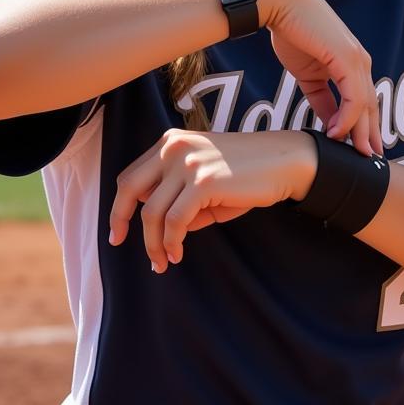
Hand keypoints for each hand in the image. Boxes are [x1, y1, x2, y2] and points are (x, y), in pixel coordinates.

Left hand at [108, 128, 315, 271]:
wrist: (284, 162)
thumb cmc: (247, 175)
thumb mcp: (205, 182)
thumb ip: (178, 198)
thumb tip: (158, 229)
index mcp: (171, 142)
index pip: (132, 174)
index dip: (120, 204)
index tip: (119, 230)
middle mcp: (173, 147)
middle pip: (130, 188)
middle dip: (120, 220)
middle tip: (120, 244)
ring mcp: (187, 162)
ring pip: (152, 212)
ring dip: (154, 244)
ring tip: (163, 262)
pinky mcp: (203, 181)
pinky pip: (174, 221)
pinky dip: (172, 243)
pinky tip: (178, 254)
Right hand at [256, 0, 382, 158]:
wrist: (281, 3)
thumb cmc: (291, 32)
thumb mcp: (309, 74)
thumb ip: (321, 98)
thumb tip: (329, 122)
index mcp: (351, 64)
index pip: (363, 101)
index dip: (365, 127)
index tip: (364, 150)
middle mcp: (359, 62)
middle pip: (370, 106)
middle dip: (371, 135)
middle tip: (373, 160)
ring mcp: (356, 59)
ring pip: (365, 104)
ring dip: (362, 132)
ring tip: (360, 155)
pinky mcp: (347, 58)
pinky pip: (353, 96)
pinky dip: (347, 118)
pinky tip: (337, 134)